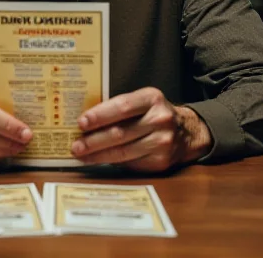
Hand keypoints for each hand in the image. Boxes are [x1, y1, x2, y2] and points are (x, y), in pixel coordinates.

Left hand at [70, 87, 211, 171]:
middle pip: (120, 132)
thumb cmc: (153, 114)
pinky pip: (131, 163)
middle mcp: (160, 119)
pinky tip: (99, 160)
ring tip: (81, 155)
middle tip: (75, 145)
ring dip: (98, 155)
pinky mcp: (161, 161)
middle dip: (94, 140)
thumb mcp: (142, 102)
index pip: (122, 106)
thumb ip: (119, 108)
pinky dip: (112, 162)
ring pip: (124, 152)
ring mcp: (163, 142)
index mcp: (152, 98)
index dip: (100, 115)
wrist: (186, 132)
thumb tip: (86, 121)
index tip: (81, 122)